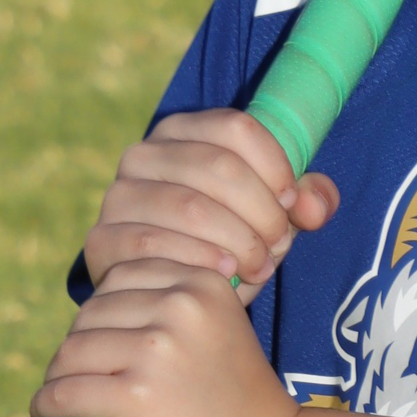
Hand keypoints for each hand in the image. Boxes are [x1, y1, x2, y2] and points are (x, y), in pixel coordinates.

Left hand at [33, 258, 300, 416]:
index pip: (120, 278)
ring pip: (71, 352)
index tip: (109, 347)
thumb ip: (181, 308)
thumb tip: (107, 302)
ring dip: (59, 376)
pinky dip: (49, 407)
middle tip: (86, 379)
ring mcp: (157, 351)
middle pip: (91, 313)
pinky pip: (65, 394)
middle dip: (81, 346)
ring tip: (65, 398)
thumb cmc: (235, 404)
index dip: (105, 313)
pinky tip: (50, 414)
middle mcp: (181, 307)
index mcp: (202, 284)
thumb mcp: (220, 331)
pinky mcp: (133, 396)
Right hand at [83, 110, 336, 301]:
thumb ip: (305, 201)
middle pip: (219, 166)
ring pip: (190, 206)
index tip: (292, 202)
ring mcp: (118, 195)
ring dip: (238, 240)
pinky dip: (199, 260)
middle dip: (262, 211)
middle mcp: (144, 154)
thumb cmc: (230, 238)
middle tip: (280, 245)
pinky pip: (153, 243)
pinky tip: (225, 275)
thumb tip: (314, 205)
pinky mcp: (102, 238)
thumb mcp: (273, 214)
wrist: (171, 289)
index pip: (237, 128)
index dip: (275, 165)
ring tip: (260, 265)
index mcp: (184, 131)